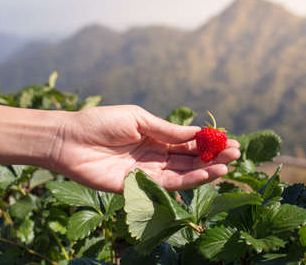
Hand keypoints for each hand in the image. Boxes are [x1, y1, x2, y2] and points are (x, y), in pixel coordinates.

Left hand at [50, 105, 239, 192]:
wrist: (69, 139)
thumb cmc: (101, 122)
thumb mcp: (138, 119)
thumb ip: (167, 130)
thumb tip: (198, 133)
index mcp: (156, 136)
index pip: (188, 142)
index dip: (209, 142)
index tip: (229, 140)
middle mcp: (156, 155)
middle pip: (190, 158)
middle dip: (213, 156)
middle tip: (236, 153)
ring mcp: (148, 171)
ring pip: (183, 173)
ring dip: (206, 171)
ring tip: (226, 166)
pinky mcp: (138, 186)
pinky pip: (167, 184)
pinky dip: (188, 181)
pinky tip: (206, 174)